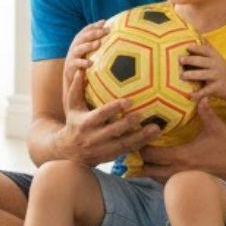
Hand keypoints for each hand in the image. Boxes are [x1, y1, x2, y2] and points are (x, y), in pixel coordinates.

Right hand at [58, 19, 160, 166]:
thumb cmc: (73, 124)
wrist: (69, 153)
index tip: (129, 100)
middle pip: (115, 130)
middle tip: (145, 113)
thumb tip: (79, 69)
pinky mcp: (111, 156)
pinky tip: (154, 136)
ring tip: (156, 128)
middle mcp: (94, 137)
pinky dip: (141, 144)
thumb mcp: (71, 107)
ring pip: (124, 143)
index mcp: (85, 123)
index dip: (114, 108)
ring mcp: (103, 149)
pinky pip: (128, 150)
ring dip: (141, 137)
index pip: (101, 115)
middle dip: (130, 123)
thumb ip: (75, 89)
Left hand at [139, 97, 225, 183]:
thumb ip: (205, 111)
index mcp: (182, 156)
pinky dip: (162, 178)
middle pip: (148, 170)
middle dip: (141, 162)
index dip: (141, 148)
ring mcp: (185, 180)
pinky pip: (169, 184)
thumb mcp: (216, 126)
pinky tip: (161, 169)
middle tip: (137, 151)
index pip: (151, 155)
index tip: (137, 139)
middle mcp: (180, 171)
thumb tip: (200, 96)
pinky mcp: (191, 185)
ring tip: (144, 161)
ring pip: (157, 180)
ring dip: (150, 171)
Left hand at [179, 41, 225, 108]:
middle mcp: (216, 65)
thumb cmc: (220, 71)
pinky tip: (190, 95)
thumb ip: (205, 53)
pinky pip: (206, 91)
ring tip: (182, 75)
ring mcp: (217, 76)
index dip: (196, 48)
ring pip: (203, 75)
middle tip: (180, 60)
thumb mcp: (216, 60)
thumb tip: (189, 43)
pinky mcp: (216, 88)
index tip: (187, 47)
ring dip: (192, 75)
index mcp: (215, 57)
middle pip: (202, 61)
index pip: (205, 50)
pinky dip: (198, 94)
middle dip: (191, 60)